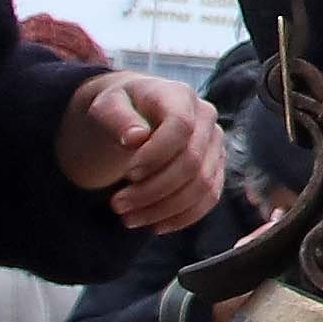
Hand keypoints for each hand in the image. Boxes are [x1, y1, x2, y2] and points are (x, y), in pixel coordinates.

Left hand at [60, 68, 227, 230]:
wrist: (134, 114)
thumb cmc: (119, 109)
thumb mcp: (106, 106)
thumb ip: (117, 117)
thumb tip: (136, 138)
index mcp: (180, 96)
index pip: (180, 128)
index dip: (155, 156)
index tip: (126, 174)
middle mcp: (206, 117)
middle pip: (192, 163)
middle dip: (152, 191)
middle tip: (117, 205)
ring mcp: (215, 144)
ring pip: (202, 186)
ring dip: (164, 209)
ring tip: (129, 218)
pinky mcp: (216, 167)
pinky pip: (209, 198)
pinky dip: (182, 217)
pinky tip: (154, 225)